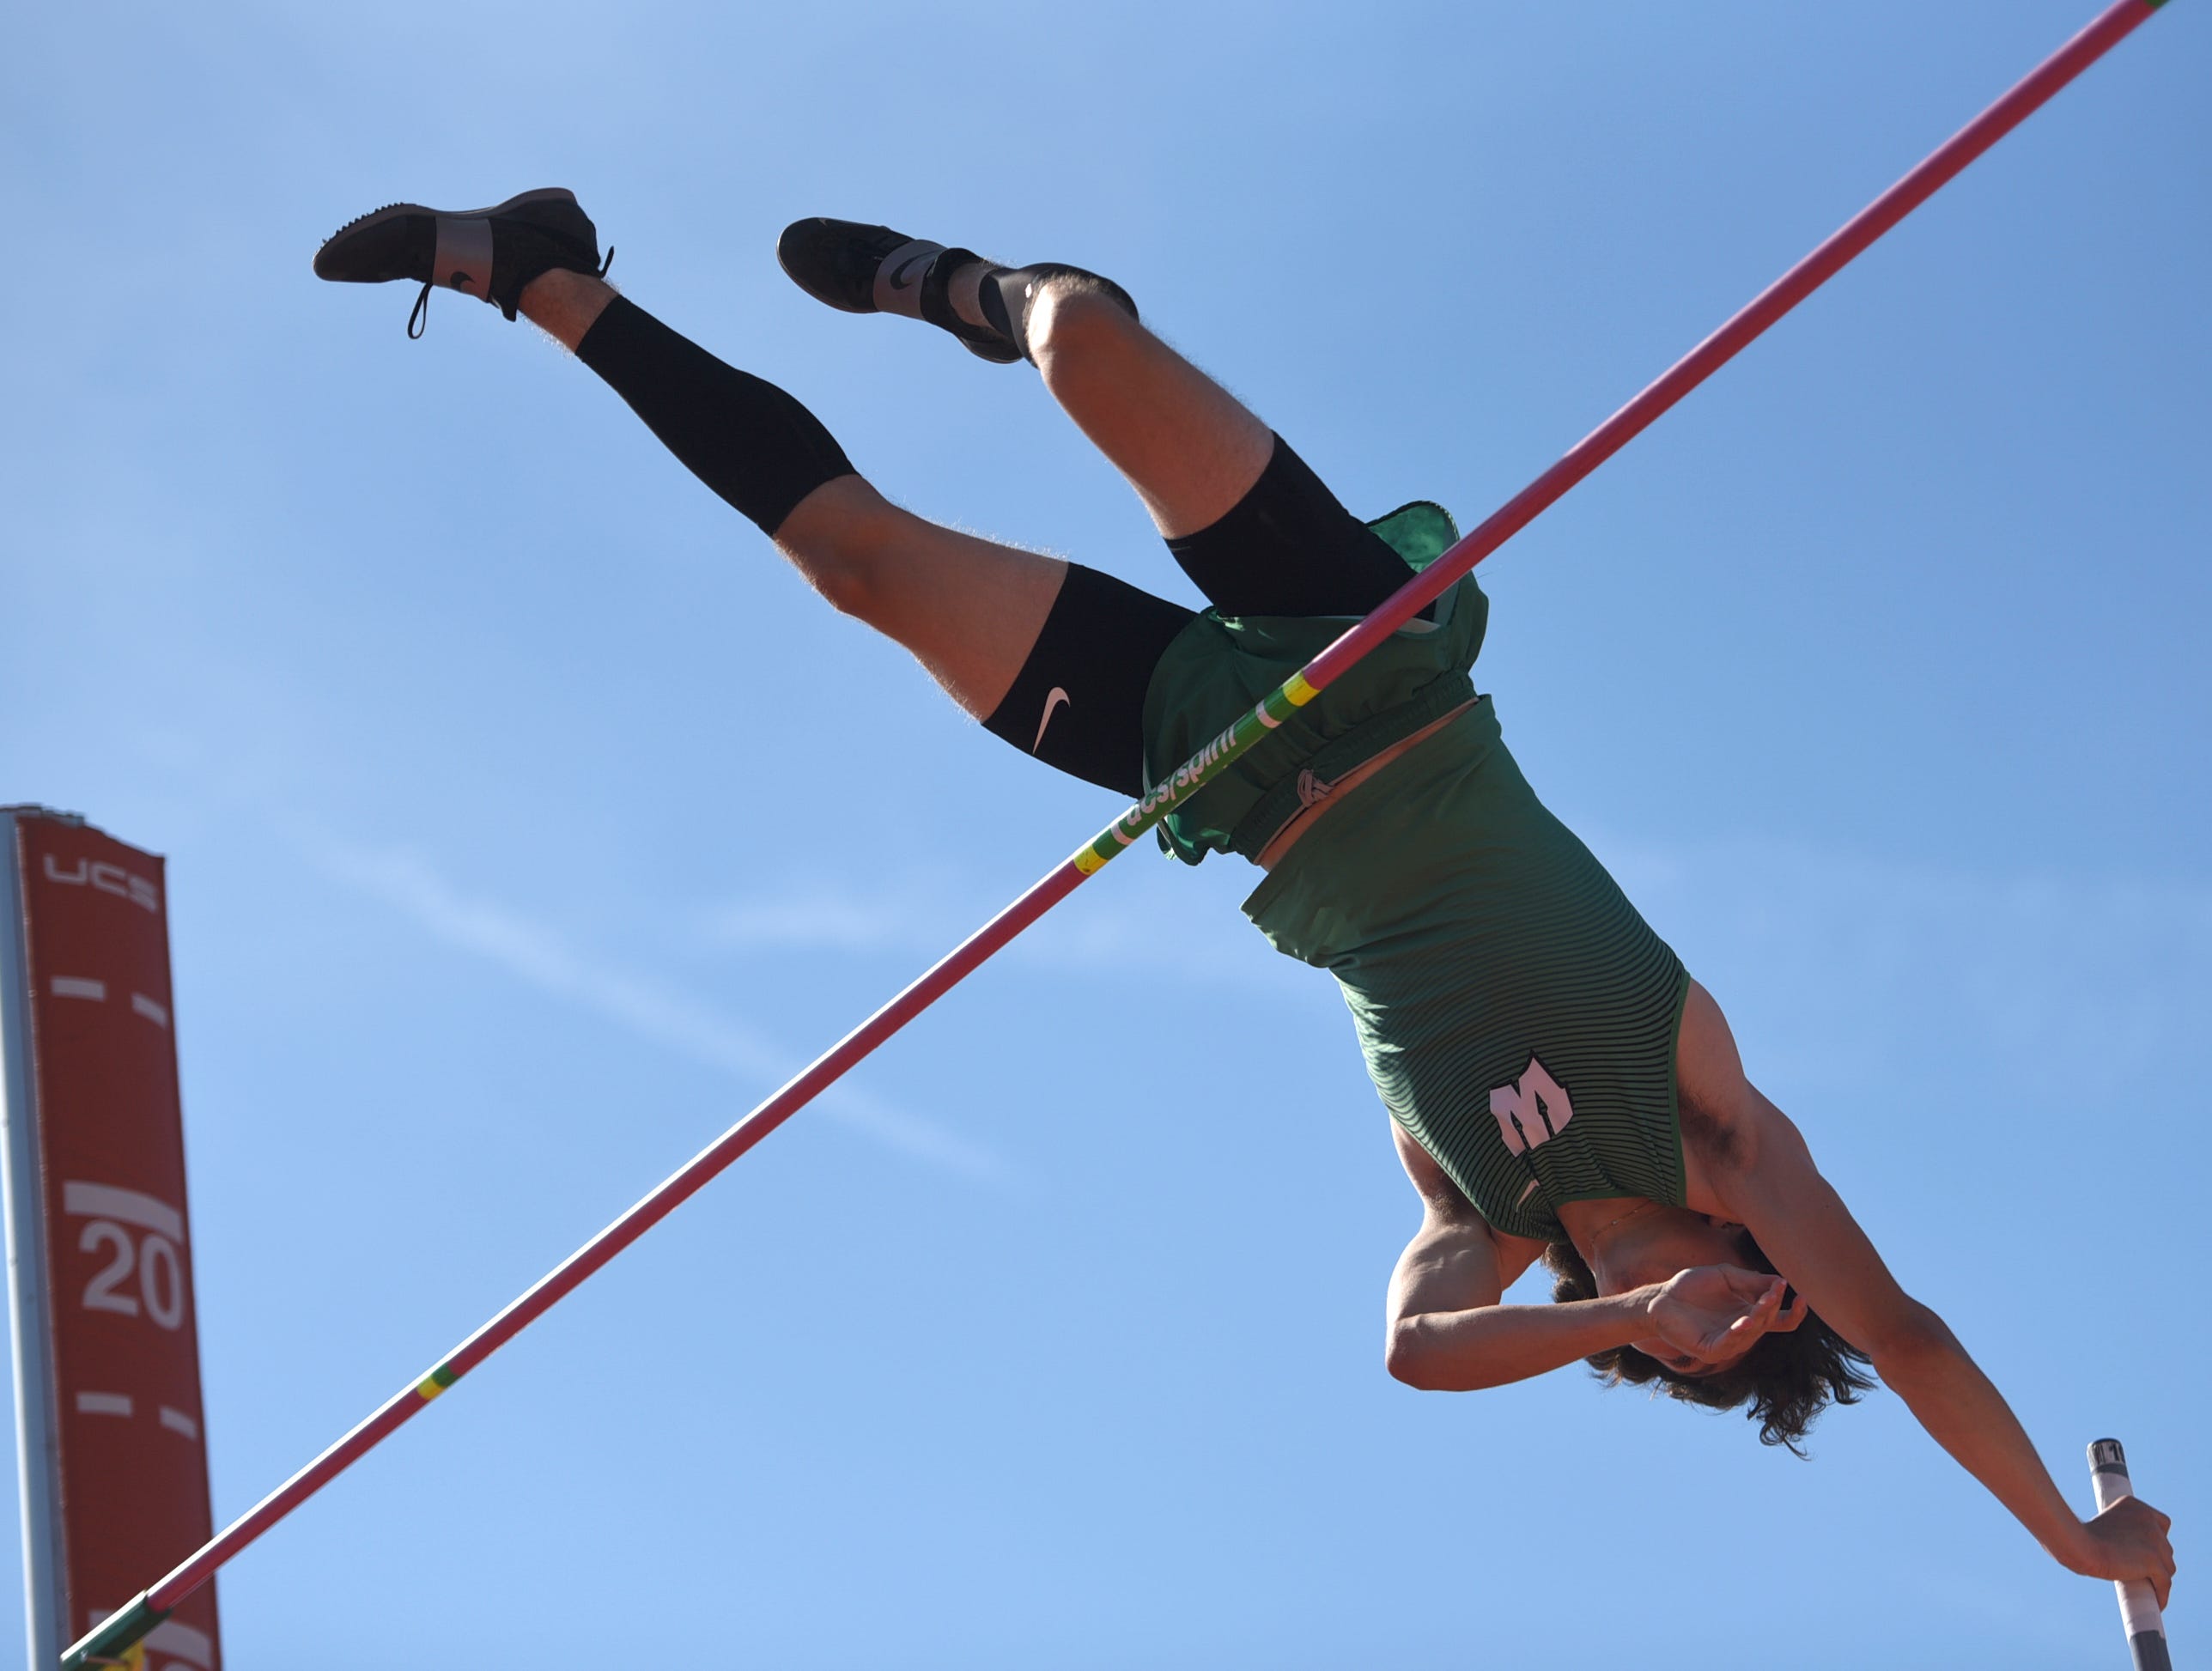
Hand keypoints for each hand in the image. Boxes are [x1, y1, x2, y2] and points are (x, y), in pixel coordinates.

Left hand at [1642, 1265, 1803, 1367]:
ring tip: (1764, 1301)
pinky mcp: (1711, 1350)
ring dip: (1761, 1316)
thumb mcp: (1725, 1276)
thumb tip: (1780, 1281)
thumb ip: (1751, 1280)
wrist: (1661, 1297)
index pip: (1781, 1320)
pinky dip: (1739, 1332)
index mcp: (1750, 1315)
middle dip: (1773, 1305)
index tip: (1802, 1296)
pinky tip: (1745, 1321)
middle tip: (1775, 1290)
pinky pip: (1730, 1343)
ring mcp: (1728, 1343)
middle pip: (1768, 1322)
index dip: (1795, 1312)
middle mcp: (1744, 1331)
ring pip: (1753, 1333)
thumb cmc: (1691, 1286)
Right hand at [2065, 1495, 2175, 1610]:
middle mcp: (2148, 1519)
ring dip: (2159, 1577)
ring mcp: (2153, 1539)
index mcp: (2135, 1505)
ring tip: (2148, 1588)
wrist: (2078, 1545)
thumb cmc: (2082, 1538)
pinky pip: (2165, 1583)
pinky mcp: (2153, 1560)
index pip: (2161, 1524)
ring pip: (2167, 1566)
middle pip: (2165, 1547)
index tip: (2145, 1552)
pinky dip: (2161, 1594)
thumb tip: (2128, 1553)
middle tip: (2142, 1572)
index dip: (2156, 1540)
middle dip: (2157, 1560)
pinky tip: (2157, 1602)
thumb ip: (2123, 1531)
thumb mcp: (2106, 1526)